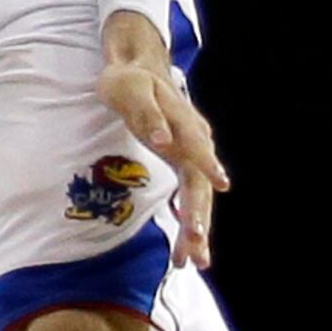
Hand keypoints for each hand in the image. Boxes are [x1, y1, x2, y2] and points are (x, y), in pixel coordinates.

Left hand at [99, 11, 227, 267]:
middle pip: (201, 190)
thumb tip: (162, 142)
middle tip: (198, 258)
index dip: (198, 194)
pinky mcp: (181, 163)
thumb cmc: (130, 80)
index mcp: (184, 129)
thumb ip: (148, 116)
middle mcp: (194, 145)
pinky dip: (188, 222)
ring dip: (196, 231)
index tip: (198, 223)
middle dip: (199, 225)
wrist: (137, 67)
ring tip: (193, 263)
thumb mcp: (131, 91)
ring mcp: (190, 156)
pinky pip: (189, 197)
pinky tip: (184, 250)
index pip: (196, 166)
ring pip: (198, 198)